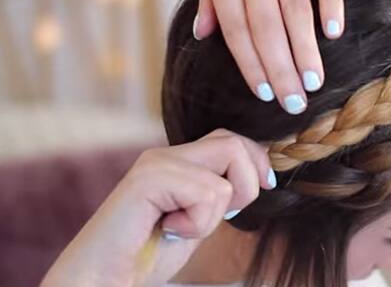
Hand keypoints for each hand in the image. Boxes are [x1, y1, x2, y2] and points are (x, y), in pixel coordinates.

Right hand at [40, 129, 275, 286]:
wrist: (103, 281)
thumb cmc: (149, 255)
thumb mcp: (197, 219)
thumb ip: (218, 194)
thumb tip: (261, 176)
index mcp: (177, 161)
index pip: (232, 139)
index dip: (257, 162)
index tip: (266, 188)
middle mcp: (166, 155)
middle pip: (234, 143)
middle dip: (247, 184)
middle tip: (225, 214)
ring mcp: (156, 164)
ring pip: (225, 173)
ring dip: (214, 215)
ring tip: (182, 228)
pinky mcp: (149, 179)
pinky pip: (207, 194)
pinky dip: (198, 224)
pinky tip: (169, 231)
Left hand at [196, 0, 343, 114]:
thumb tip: (203, 36)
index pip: (235, 28)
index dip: (250, 64)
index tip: (265, 94)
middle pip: (265, 26)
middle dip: (279, 69)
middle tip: (295, 104)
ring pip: (294, 7)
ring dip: (304, 49)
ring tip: (314, 83)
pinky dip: (331, 3)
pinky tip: (335, 34)